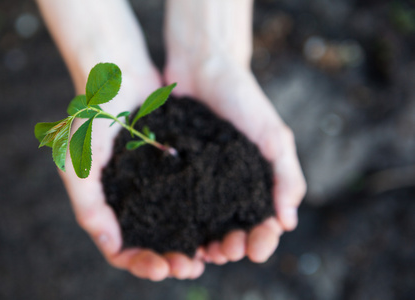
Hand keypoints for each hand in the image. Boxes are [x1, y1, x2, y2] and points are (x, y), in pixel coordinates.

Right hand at [59, 70, 204, 280]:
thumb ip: (88, 205)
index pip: (121, 249)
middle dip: (170, 260)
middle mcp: (133, 200)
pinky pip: (193, 196)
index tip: (159, 269)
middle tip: (190, 266)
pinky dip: (204, 214)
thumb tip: (112, 246)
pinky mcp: (177, 168)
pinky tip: (219, 222)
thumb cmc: (90, 117)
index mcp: (108, 206)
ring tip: (210, 253)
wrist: (119, 76)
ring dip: (191, 243)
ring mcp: (157, 185)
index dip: (139, 264)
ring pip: (176, 225)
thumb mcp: (78, 161)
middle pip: (153, 243)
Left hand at [164, 57, 306, 263]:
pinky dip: (180, 223)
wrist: (203, 67)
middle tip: (225, 252)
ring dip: (207, 242)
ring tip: (203, 252)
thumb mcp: (273, 136)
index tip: (256, 249)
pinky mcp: (177, 172)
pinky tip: (176, 234)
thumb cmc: (243, 98)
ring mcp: (203, 181)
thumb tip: (288, 221)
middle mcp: (230, 186)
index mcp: (258, 180)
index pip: (266, 220)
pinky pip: (178, 203)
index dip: (263, 239)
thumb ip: (286, 176)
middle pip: (235, 228)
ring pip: (206, 223)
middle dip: (234, 245)